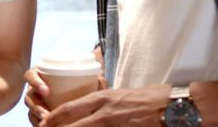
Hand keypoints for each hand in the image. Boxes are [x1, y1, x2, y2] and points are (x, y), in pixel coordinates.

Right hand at [24, 50, 107, 124]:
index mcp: (42, 76)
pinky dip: (37, 124)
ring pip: (30, 111)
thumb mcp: (84, 81)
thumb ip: (92, 79)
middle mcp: (36, 89)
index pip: (31, 76)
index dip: (35, 82)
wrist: (77, 98)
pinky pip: (35, 121)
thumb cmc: (80, 85)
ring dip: (36, 118)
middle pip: (29, 97)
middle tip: (47, 115)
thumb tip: (101, 77)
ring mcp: (37, 103)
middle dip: (36, 107)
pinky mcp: (39, 115)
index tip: (47, 91)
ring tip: (45, 125)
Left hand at [39, 85, 169, 126]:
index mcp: (102, 98)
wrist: (174, 107)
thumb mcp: (120, 94)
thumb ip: (102, 101)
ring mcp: (115, 125)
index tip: (42, 122)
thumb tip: (87, 109)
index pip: (69, 108)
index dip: (53, 118)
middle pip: (73, 126)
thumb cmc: (148, 98)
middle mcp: (105, 113)